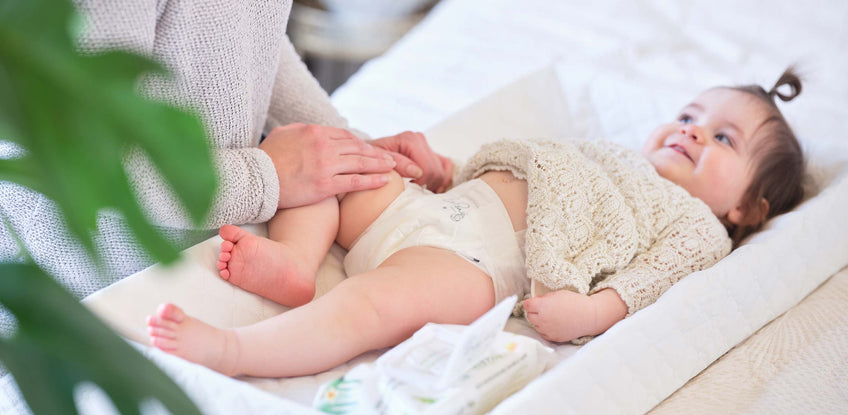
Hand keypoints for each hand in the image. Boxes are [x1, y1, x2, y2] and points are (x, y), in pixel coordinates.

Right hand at [259, 123, 395, 208]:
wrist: (255, 178)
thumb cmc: (266, 158)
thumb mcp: (284, 134)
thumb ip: (300, 130)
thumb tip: (310, 130)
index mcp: (314, 132)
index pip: (346, 136)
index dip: (362, 144)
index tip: (372, 149)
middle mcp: (323, 146)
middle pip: (358, 147)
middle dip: (377, 153)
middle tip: (391, 158)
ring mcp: (325, 165)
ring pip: (360, 163)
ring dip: (380, 165)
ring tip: (393, 167)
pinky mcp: (324, 185)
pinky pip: (354, 181)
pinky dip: (372, 180)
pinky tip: (384, 180)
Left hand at [370, 131, 452, 192]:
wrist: (364, 157)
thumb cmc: (367, 161)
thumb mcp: (375, 163)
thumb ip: (396, 164)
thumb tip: (417, 172)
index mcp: (409, 139)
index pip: (426, 168)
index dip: (419, 184)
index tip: (407, 191)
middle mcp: (420, 139)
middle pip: (436, 171)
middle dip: (426, 185)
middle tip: (411, 194)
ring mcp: (426, 145)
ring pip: (442, 171)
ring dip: (432, 184)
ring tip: (417, 192)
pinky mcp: (430, 153)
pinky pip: (446, 167)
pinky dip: (441, 179)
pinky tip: (429, 188)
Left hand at [523, 290, 595, 342]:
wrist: (588, 316)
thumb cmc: (574, 302)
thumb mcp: (557, 294)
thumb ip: (544, 298)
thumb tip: (535, 302)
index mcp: (543, 306)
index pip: (526, 305)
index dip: (530, 303)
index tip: (534, 302)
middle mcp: (542, 319)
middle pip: (529, 316)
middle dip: (534, 312)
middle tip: (544, 309)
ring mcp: (547, 330)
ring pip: (535, 325)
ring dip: (539, 321)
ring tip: (551, 316)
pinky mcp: (553, 338)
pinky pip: (543, 333)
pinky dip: (545, 329)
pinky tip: (554, 324)